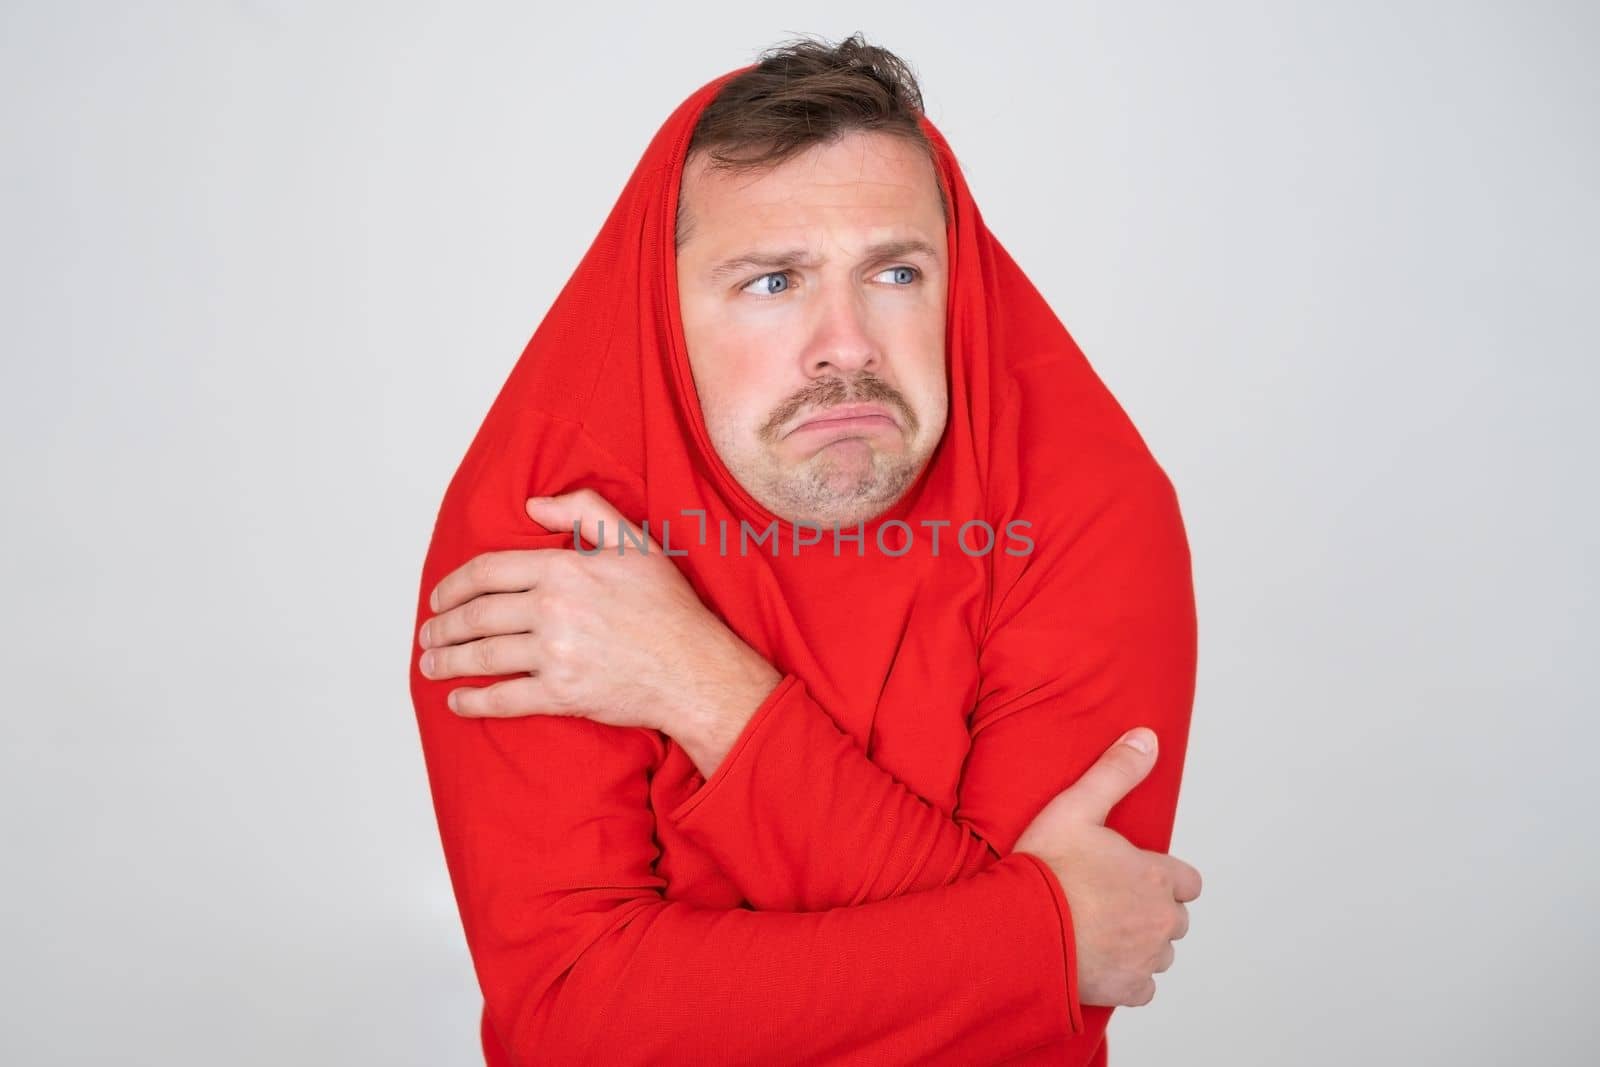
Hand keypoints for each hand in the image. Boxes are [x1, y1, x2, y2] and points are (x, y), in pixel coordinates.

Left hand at [417, 488, 781, 742]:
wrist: (695, 669)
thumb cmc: (668, 608)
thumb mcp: (635, 543)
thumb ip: (584, 510)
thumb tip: (533, 506)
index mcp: (565, 569)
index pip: (488, 572)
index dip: (453, 585)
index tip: (439, 597)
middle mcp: (554, 610)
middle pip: (476, 616)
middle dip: (442, 626)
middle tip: (429, 634)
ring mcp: (556, 655)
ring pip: (482, 656)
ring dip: (447, 661)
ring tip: (431, 663)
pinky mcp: (562, 695)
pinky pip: (504, 699)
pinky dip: (473, 701)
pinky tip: (457, 700)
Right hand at [1013, 728, 1201, 1008]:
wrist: (1018, 928)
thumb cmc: (1044, 868)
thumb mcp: (1076, 806)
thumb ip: (1116, 771)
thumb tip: (1147, 738)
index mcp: (1157, 876)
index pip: (1188, 882)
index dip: (1162, 877)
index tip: (1131, 875)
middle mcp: (1161, 919)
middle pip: (1174, 919)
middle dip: (1150, 910)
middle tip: (1108, 901)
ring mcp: (1146, 957)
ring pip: (1159, 952)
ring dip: (1140, 943)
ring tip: (1099, 929)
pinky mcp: (1127, 989)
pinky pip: (1143, 987)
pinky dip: (1126, 977)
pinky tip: (1098, 961)